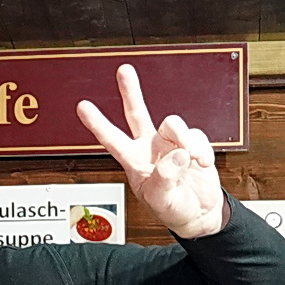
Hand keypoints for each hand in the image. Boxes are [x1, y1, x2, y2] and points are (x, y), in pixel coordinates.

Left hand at [76, 64, 227, 238]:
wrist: (198, 213)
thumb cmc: (173, 208)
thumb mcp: (162, 200)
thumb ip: (166, 178)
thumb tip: (177, 154)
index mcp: (134, 161)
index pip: (112, 139)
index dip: (97, 123)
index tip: (82, 106)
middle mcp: (149, 147)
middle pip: (136, 113)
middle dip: (130, 91)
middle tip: (124, 70)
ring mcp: (170, 144)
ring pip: (173, 123)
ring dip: (184, 139)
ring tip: (191, 159)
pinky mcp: (192, 144)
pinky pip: (197, 136)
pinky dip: (202, 150)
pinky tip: (202, 164)